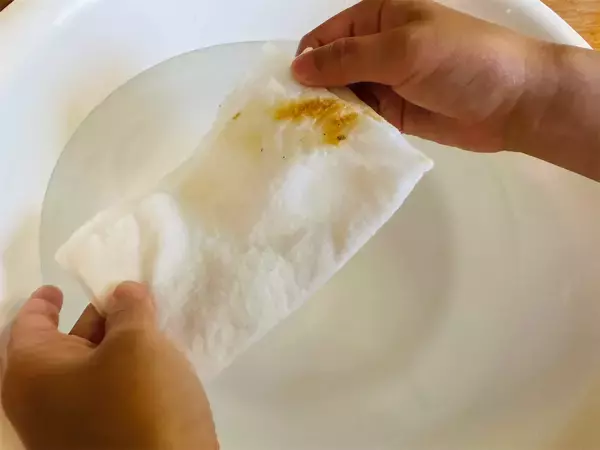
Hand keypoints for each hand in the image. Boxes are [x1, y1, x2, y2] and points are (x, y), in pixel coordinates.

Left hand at [1, 282, 218, 449]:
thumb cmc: (140, 402)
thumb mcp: (137, 342)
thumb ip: (129, 308)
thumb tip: (123, 294)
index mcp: (33, 373)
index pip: (29, 324)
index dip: (43, 301)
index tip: (58, 287)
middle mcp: (40, 403)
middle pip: (61, 346)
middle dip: (93, 319)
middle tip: (124, 298)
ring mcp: (69, 428)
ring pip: (87, 372)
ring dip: (114, 346)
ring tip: (147, 325)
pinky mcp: (99, 442)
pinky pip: (104, 396)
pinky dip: (123, 373)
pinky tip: (154, 362)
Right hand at [292, 0, 599, 179]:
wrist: (514, 102)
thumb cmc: (461, 61)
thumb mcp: (401, 50)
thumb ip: (347, 59)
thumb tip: (296, 68)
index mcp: (376, 20)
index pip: (325, 38)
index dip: (306, 62)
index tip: (290, 94)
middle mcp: (376, 50)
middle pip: (329, 70)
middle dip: (313, 92)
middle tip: (297, 122)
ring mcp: (385, 84)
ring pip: (342, 97)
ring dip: (329, 114)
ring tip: (309, 138)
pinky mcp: (393, 114)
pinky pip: (361, 120)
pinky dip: (348, 129)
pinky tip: (333, 144)